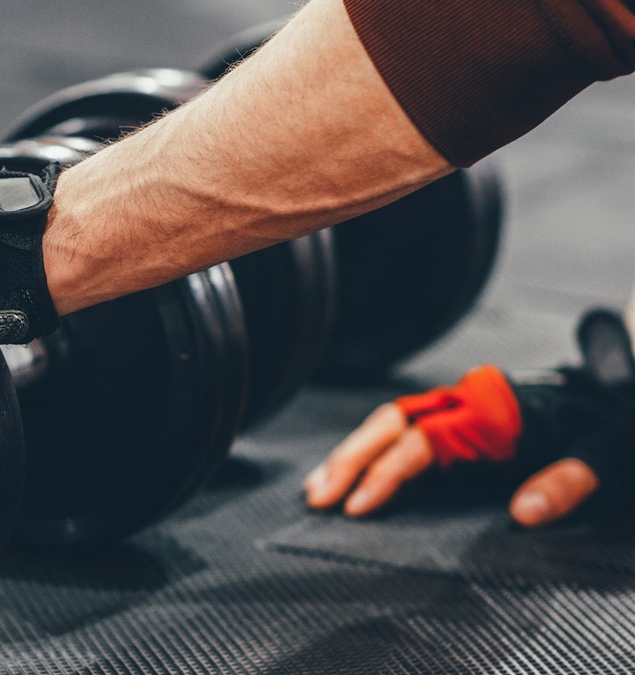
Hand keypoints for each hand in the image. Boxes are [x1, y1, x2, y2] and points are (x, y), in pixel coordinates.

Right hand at [303, 399, 599, 527]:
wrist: (614, 394)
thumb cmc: (608, 425)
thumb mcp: (605, 455)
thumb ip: (567, 481)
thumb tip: (524, 513)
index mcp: (491, 411)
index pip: (421, 441)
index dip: (385, 473)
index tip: (357, 507)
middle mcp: (463, 402)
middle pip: (389, 424)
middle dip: (348, 460)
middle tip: (317, 499)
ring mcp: (454, 407)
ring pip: (387, 424)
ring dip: (348, 454)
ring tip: (316, 489)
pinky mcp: (454, 420)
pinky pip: (400, 430)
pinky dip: (368, 451)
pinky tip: (346, 473)